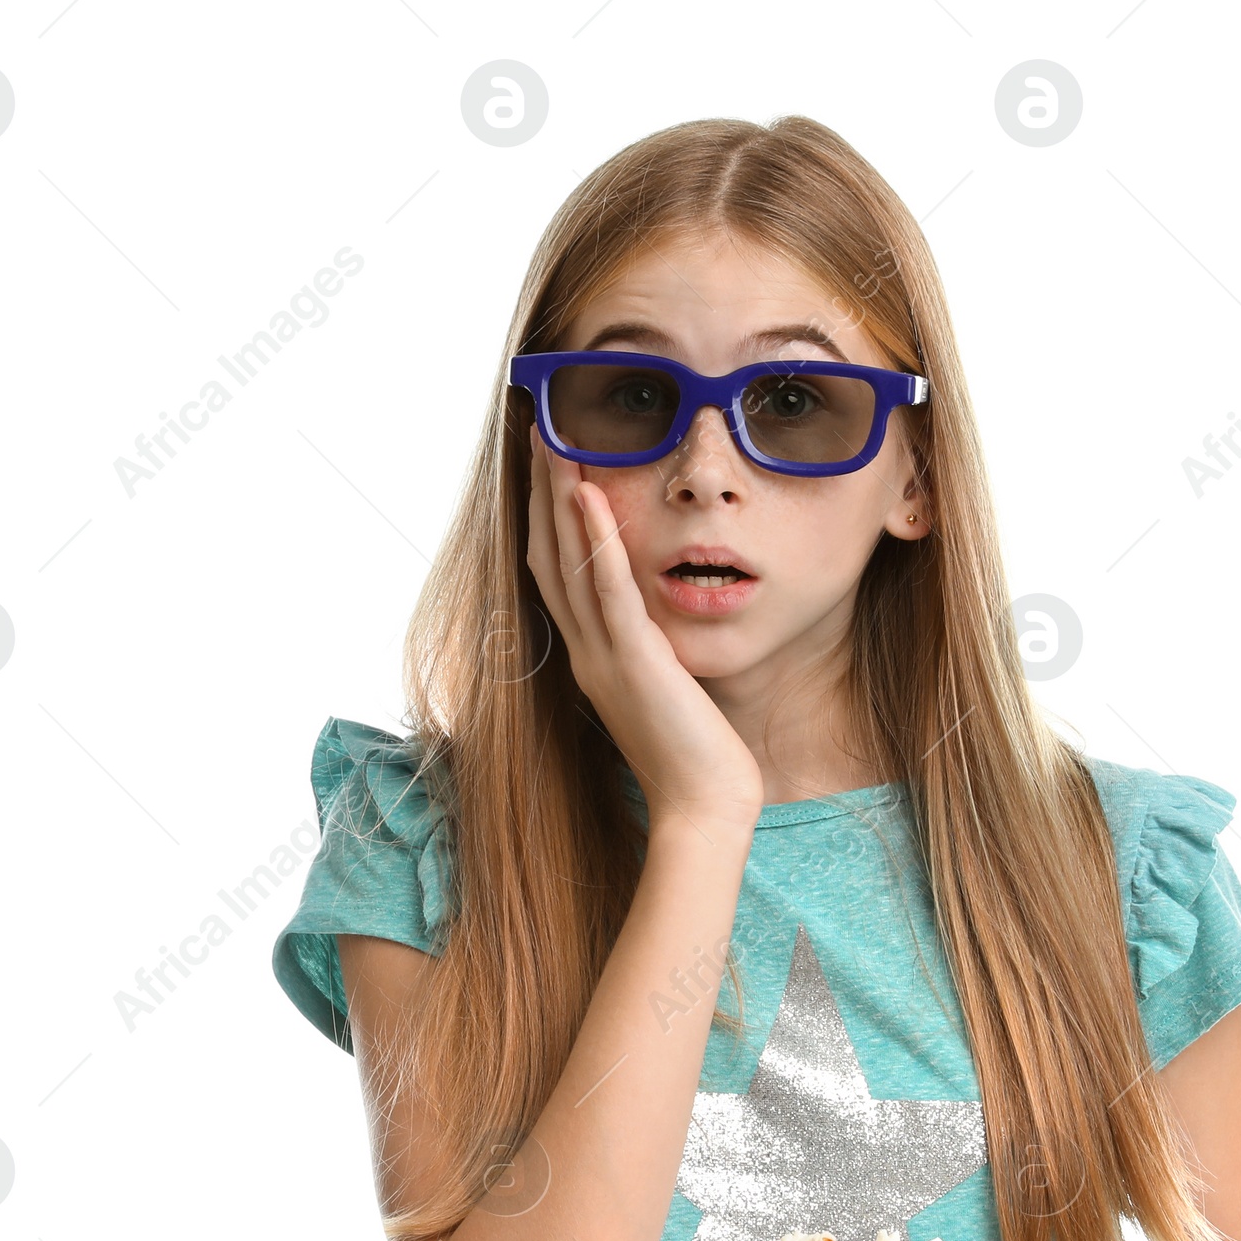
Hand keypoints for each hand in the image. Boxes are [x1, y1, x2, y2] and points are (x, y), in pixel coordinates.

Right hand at [523, 427, 763, 834]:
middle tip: (537, 429)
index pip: (557, 573)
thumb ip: (653, 653)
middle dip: (541, 490)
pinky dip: (595, 540)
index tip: (548, 463)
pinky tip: (589, 494)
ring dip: (558, 497)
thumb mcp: (669, 690)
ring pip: (567, 562)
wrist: (702, 811)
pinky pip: (608, 591)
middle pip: (547, 555)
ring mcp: (603, 657)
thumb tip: (657, 623)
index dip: (547, 515)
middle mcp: (585, 652)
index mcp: (592, 657)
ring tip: (553, 440)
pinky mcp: (635, 663)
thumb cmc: (697, 758)